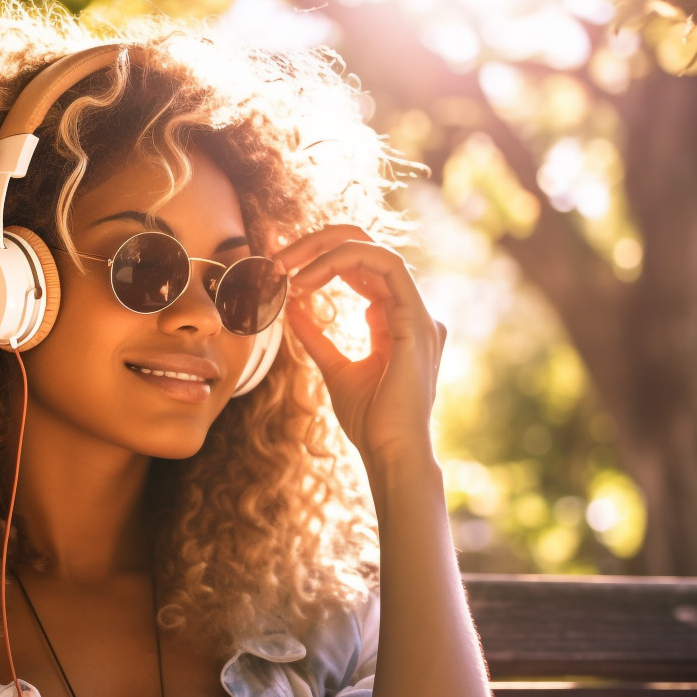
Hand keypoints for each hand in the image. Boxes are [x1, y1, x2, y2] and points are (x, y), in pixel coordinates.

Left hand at [276, 225, 445, 466]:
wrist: (391, 451)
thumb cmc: (370, 420)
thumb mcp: (335, 370)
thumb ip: (317, 338)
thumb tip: (292, 309)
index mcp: (397, 321)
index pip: (361, 270)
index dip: (320, 261)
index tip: (282, 270)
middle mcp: (411, 311)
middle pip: (367, 251)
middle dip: (319, 245)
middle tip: (278, 257)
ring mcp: (417, 311)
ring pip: (374, 250)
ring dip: (325, 249)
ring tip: (287, 266)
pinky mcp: (415, 318)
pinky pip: (385, 264)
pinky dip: (342, 261)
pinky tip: (307, 280)